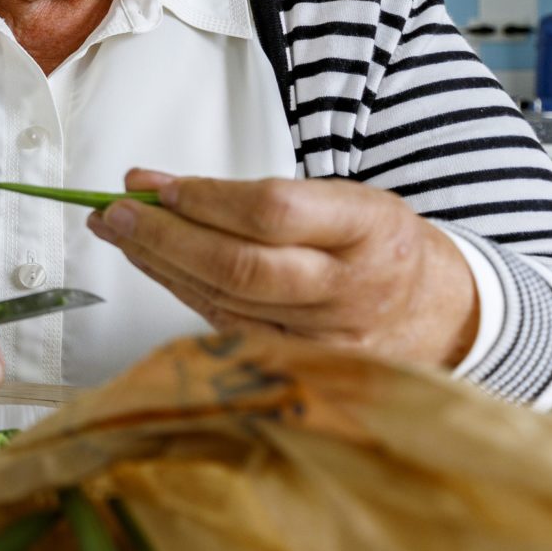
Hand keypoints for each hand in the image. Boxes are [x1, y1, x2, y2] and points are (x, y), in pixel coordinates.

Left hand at [87, 168, 479, 368]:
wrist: (436, 316)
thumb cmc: (378, 248)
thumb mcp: (347, 201)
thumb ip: (259, 195)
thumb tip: (155, 187)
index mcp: (369, 229)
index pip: (273, 212)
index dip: (206, 199)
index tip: (157, 185)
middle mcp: (348, 287)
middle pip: (238, 264)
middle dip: (164, 236)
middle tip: (115, 212)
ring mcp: (323, 335)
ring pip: (223, 298)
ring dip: (157, 262)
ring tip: (118, 231)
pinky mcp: (299, 366)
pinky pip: (224, 324)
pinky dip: (181, 291)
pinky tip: (152, 266)